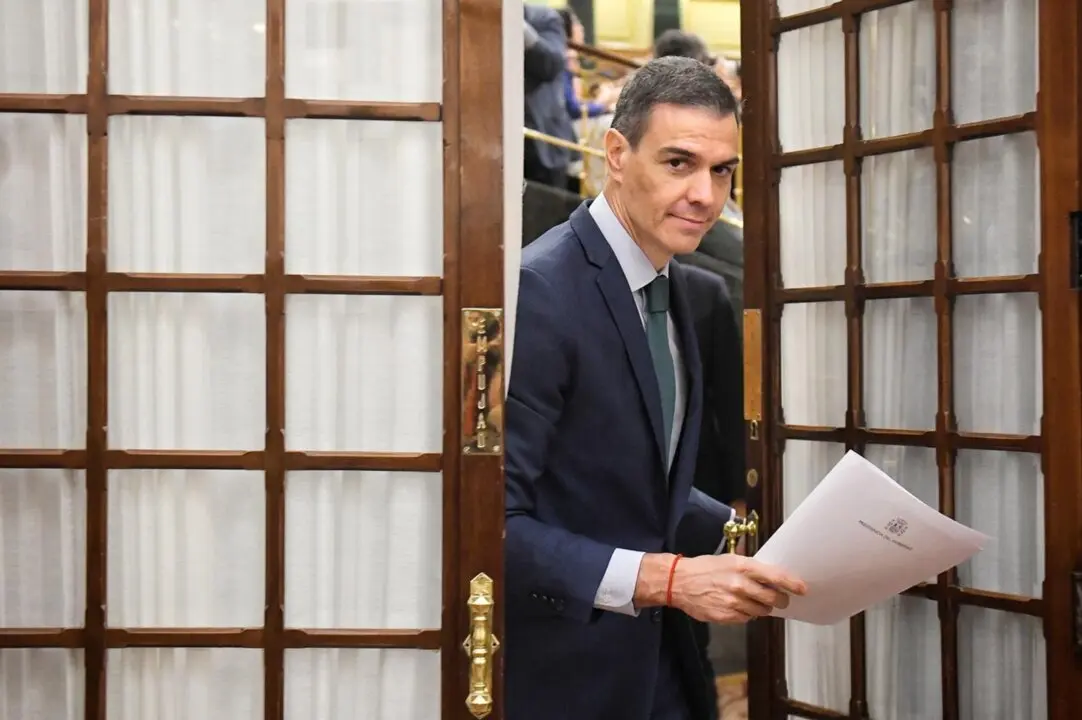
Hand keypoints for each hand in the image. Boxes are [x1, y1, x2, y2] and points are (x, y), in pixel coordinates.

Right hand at [635, 553, 804, 624]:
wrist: (680, 582)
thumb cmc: (706, 568)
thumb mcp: (730, 560)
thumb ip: (752, 570)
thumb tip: (774, 580)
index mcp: (742, 566)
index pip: (775, 576)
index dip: (792, 584)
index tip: (802, 589)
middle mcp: (739, 584)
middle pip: (772, 599)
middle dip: (779, 601)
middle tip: (779, 600)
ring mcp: (733, 602)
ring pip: (761, 612)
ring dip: (761, 608)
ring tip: (751, 601)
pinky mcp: (726, 616)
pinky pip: (746, 619)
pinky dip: (746, 614)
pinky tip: (736, 606)